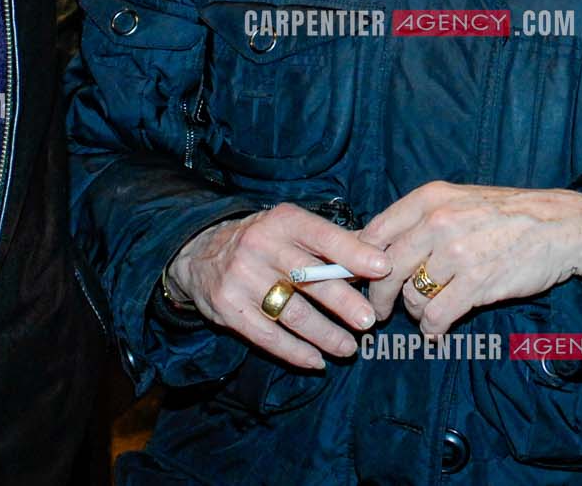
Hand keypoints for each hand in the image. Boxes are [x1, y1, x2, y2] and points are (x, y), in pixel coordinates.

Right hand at [165, 203, 392, 369]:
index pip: (323, 237)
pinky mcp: (228, 308)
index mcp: (283, 221)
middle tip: (369, 321)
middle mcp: (260, 246)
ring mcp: (242, 278)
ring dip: (324, 334)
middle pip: (309, 279)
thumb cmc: (262, 240)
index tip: (382, 269)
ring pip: (291, 312)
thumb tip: (378, 251)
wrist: (199, 253)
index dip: (354, 253)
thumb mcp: (290, 227)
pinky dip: (294, 351)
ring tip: (349, 348)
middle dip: (343, 302)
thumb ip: (331, 241)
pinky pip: (267, 335)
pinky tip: (316, 360)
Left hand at [359, 181, 581, 336]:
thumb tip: (371, 245)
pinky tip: (436, 330)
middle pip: (385, 270)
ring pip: (411, 295)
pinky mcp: (477, 283)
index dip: (358, 262)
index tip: (358, 280)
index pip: (374, 233)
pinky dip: (432, 329)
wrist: (560, 225)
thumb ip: (418, 219)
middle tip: (381, 310)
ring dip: (414, 311)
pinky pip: (436, 315)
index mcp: (430, 198)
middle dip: (379, 296)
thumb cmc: (507, 214)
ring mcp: (458, 253)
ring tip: (425, 313)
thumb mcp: (459, 200)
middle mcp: (438, 222)